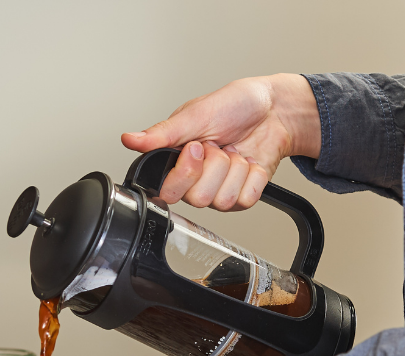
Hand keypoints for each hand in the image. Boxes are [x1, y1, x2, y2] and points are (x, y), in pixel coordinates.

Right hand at [121, 74, 319, 210]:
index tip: (197, 146)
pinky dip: (252, 175)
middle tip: (218, 145)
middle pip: (197, 199)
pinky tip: (249, 161)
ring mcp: (220, 189)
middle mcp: (197, 180)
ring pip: (222, 200)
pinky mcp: (244, 195)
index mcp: (177, 160)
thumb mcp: (195, 114)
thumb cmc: (235, 106)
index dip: (186, 172)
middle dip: (215, 167)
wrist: (274, 109)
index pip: (167, 191)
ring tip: (234, 151)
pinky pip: (246, 198)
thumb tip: (129, 140)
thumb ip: (162, 133)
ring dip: (234, 169)